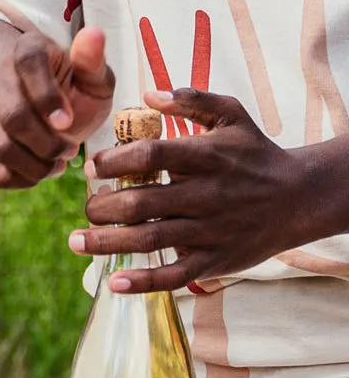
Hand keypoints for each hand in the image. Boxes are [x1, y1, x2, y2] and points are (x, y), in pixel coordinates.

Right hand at [0, 26, 114, 188]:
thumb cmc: (71, 91)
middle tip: (70, 151)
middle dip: (46, 144)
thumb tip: (92, 34)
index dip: (47, 98)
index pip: (29, 66)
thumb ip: (93, 62)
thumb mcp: (91, 76)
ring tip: (58, 164)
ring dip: (36, 165)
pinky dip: (21, 179)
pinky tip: (40, 172)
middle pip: (12, 117)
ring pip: (1, 148)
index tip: (67, 122)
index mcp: (27, 49)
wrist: (34, 106)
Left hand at [75, 90, 323, 293]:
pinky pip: (174, 275)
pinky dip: (143, 282)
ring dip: (107, 243)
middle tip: (88, 207)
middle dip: (103, 207)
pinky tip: (114, 283)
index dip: (114, 161)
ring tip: (77, 241)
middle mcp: (206, 194)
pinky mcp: (214, 260)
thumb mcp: (232, 117)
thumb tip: (148, 95)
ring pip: (150, 239)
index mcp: (206, 157)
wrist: (300, 197)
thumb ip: (193, 101)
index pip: (150, 156)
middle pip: (141, 203)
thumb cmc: (255, 155)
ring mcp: (209, 230)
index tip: (92, 168)